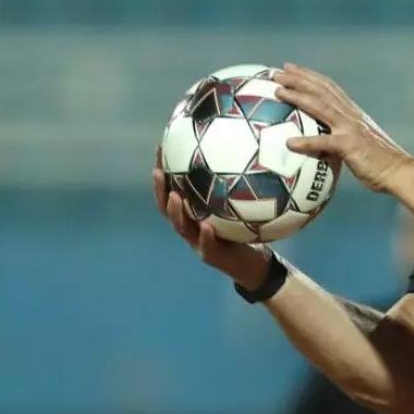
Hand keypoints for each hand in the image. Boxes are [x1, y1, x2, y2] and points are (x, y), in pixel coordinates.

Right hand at [152, 151, 268, 288]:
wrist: (254, 265)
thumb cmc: (247, 231)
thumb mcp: (241, 206)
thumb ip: (237, 186)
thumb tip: (247, 149)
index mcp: (193, 214)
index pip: (172, 190)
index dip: (164, 173)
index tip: (161, 149)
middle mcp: (190, 227)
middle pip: (167, 208)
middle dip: (160, 190)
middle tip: (158, 172)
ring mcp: (198, 242)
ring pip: (181, 227)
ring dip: (176, 212)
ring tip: (176, 196)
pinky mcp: (211, 256)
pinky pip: (206, 246)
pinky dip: (204, 236)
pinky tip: (206, 227)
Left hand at [273, 63, 413, 192]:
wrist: (400, 171)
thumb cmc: (380, 162)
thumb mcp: (361, 142)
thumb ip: (345, 136)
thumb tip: (327, 140)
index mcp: (353, 113)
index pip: (329, 88)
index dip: (309, 76)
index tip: (290, 69)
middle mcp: (351, 115)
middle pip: (321, 91)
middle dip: (298, 79)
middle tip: (277, 73)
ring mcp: (350, 129)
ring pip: (320, 107)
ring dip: (298, 97)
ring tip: (278, 92)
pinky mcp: (350, 146)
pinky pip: (324, 142)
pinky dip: (306, 141)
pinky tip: (289, 142)